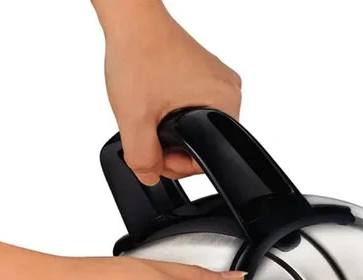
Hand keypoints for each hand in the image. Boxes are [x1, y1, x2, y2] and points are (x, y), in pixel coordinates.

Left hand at [94, 0, 241, 184]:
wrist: (132, 20)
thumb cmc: (139, 54)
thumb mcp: (135, 118)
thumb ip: (142, 158)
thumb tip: (149, 177)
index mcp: (225, 103)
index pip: (207, 157)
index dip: (177, 164)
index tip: (156, 154)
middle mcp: (229, 91)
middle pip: (203, 143)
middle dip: (174, 147)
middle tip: (149, 133)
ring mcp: (219, 81)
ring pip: (197, 128)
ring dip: (173, 131)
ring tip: (152, 113)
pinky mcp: (207, 75)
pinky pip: (194, 109)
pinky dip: (175, 114)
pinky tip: (159, 102)